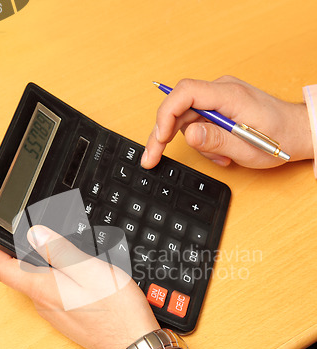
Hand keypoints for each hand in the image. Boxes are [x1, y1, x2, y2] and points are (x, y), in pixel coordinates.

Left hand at [0, 225, 158, 348]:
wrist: (133, 345)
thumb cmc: (117, 311)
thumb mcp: (90, 271)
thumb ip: (60, 252)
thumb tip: (33, 233)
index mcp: (44, 289)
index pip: (2, 269)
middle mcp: (44, 304)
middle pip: (22, 274)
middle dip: (26, 252)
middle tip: (42, 233)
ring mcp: (55, 314)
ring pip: (40, 283)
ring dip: (46, 265)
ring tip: (68, 251)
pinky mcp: (68, 318)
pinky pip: (55, 294)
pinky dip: (60, 278)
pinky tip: (81, 274)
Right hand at [141, 76, 312, 168]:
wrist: (297, 132)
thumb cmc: (280, 138)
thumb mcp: (247, 147)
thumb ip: (216, 140)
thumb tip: (188, 135)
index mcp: (229, 95)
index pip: (186, 93)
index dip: (165, 114)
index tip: (159, 138)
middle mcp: (221, 91)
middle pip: (179, 107)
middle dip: (163, 134)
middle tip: (152, 157)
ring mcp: (220, 98)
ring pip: (187, 118)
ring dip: (194, 143)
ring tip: (218, 157)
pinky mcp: (220, 107)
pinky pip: (199, 122)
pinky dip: (203, 141)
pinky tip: (220, 152)